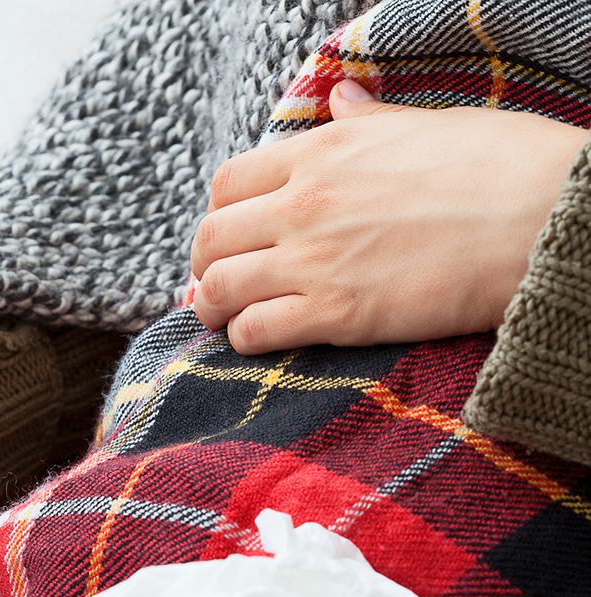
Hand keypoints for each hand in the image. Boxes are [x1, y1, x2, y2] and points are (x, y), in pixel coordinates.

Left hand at [191, 79, 588, 353]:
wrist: (549, 217)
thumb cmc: (503, 166)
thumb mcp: (428, 124)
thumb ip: (371, 121)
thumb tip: (341, 100)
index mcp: (324, 151)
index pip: (229, 183)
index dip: (221, 213)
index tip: (232, 233)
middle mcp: (305, 203)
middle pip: (211, 238)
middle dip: (206, 262)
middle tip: (219, 281)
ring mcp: (314, 259)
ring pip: (217, 288)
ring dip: (212, 306)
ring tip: (224, 316)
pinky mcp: (336, 313)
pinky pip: (254, 331)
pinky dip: (244, 339)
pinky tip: (258, 338)